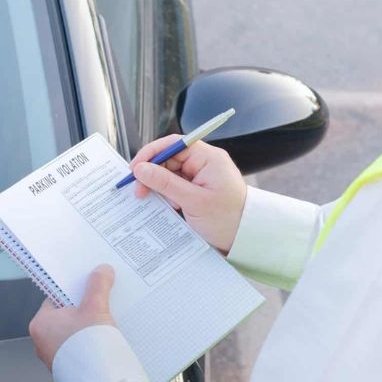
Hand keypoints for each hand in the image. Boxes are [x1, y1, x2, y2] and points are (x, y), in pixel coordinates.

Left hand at [29, 264, 115, 369]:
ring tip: (107, 319)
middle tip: (100, 299)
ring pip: (73, 331)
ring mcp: (55, 356)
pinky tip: (106, 338)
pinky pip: (79, 347)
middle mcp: (42, 341)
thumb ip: (97, 286)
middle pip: (66, 314)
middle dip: (84, 307)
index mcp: (40, 323)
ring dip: (88, 325)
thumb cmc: (88, 348)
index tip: (88, 283)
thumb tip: (102, 271)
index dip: (73, 288)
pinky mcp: (69, 367)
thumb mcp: (94, 308)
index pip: (55, 297)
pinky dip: (90, 341)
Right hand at [129, 136, 245, 252]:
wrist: (246, 237)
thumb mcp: (193, 201)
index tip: (135, 168)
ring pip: (170, 174)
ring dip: (159, 186)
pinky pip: (176, 186)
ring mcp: (201, 176)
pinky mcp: (198, 189)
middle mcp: (205, 162)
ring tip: (153, 201)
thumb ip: (166, 183)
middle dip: (152, 174)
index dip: (152, 153)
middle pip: (169, 159)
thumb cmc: (227, 219)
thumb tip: (141, 169)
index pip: (174, 144)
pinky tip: (163, 205)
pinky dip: (167, 194)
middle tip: (139, 191)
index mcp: (208, 158)